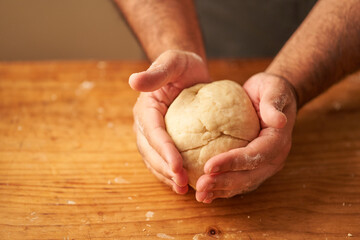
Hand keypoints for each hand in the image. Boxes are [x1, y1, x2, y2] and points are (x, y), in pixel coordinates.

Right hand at [131, 50, 209, 193]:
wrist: (187, 71)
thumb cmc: (181, 65)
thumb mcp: (172, 62)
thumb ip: (156, 73)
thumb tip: (134, 81)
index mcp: (146, 109)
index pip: (153, 133)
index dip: (163, 150)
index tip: (177, 166)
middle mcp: (145, 124)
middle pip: (151, 152)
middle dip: (165, 169)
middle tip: (183, 183)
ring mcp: (152, 134)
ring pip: (154, 160)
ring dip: (166, 176)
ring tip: (183, 189)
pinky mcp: (163, 140)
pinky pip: (162, 159)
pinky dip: (170, 173)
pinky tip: (183, 183)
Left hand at [195, 72, 297, 202]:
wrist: (277, 97)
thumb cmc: (272, 90)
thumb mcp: (274, 89)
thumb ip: (273, 104)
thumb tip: (278, 120)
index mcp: (277, 141)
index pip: (254, 156)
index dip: (232, 163)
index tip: (208, 166)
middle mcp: (274, 158)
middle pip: (248, 176)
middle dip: (223, 183)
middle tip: (201, 187)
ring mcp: (266, 165)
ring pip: (243, 183)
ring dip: (222, 191)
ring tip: (201, 196)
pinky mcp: (256, 167)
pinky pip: (240, 181)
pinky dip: (224, 189)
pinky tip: (207, 193)